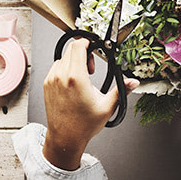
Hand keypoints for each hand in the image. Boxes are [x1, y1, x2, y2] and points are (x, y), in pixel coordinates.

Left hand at [42, 38, 138, 170]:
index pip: (78, 46)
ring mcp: (52, 79)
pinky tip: (73, 82)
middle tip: (91, 68)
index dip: (87, 42)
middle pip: (71, 49)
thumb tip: (134, 82)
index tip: (94, 46)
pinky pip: (56, 66)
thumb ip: (121, 90)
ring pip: (63, 57)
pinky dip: (65, 68)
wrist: (65, 138)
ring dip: (74, 61)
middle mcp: (61, 75)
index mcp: (76, 78)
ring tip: (83, 77)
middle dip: (83, 52)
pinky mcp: (46, 83)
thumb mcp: (107, 107)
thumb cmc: (84, 125)